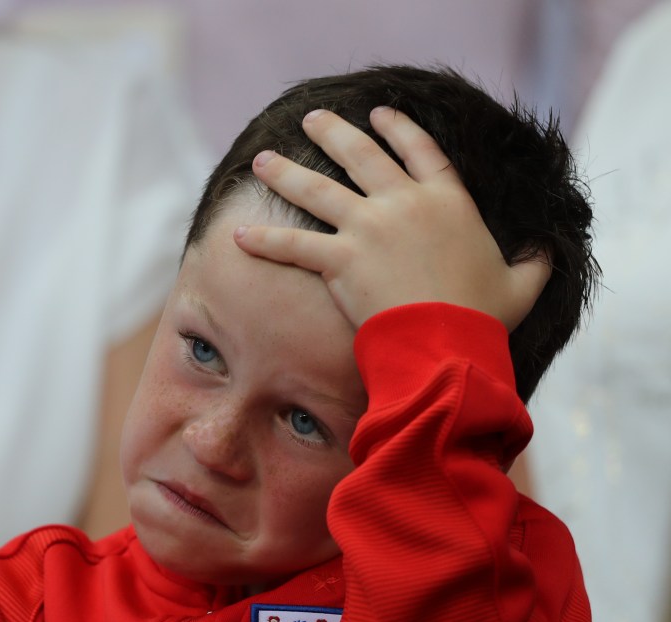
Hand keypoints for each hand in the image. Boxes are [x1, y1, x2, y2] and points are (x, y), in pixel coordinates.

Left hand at [233, 107, 550, 331]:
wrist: (448, 343)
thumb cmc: (484, 317)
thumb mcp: (523, 285)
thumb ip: (533, 263)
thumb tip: (548, 254)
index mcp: (448, 201)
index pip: (421, 151)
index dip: (399, 130)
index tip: (380, 116)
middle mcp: (404, 203)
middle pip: (361, 156)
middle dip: (333, 134)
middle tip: (312, 120)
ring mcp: (368, 227)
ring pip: (318, 190)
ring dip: (287, 174)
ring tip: (264, 160)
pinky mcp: (340, 259)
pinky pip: (293, 246)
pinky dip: (263, 241)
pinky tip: (235, 234)